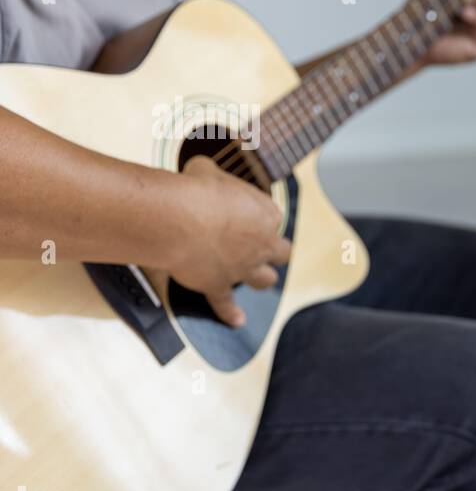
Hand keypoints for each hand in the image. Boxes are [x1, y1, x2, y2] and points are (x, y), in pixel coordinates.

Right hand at [170, 157, 291, 328]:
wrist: (179, 221)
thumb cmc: (195, 191)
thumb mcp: (206, 170)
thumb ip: (211, 177)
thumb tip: (201, 174)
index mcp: (265, 213)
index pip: (271, 216)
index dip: (257, 215)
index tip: (241, 211)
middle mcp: (261, 244)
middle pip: (281, 252)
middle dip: (273, 250)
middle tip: (262, 247)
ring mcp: (243, 267)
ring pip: (265, 279)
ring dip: (261, 278)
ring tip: (256, 277)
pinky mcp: (219, 285)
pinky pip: (227, 304)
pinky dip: (230, 313)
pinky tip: (237, 320)